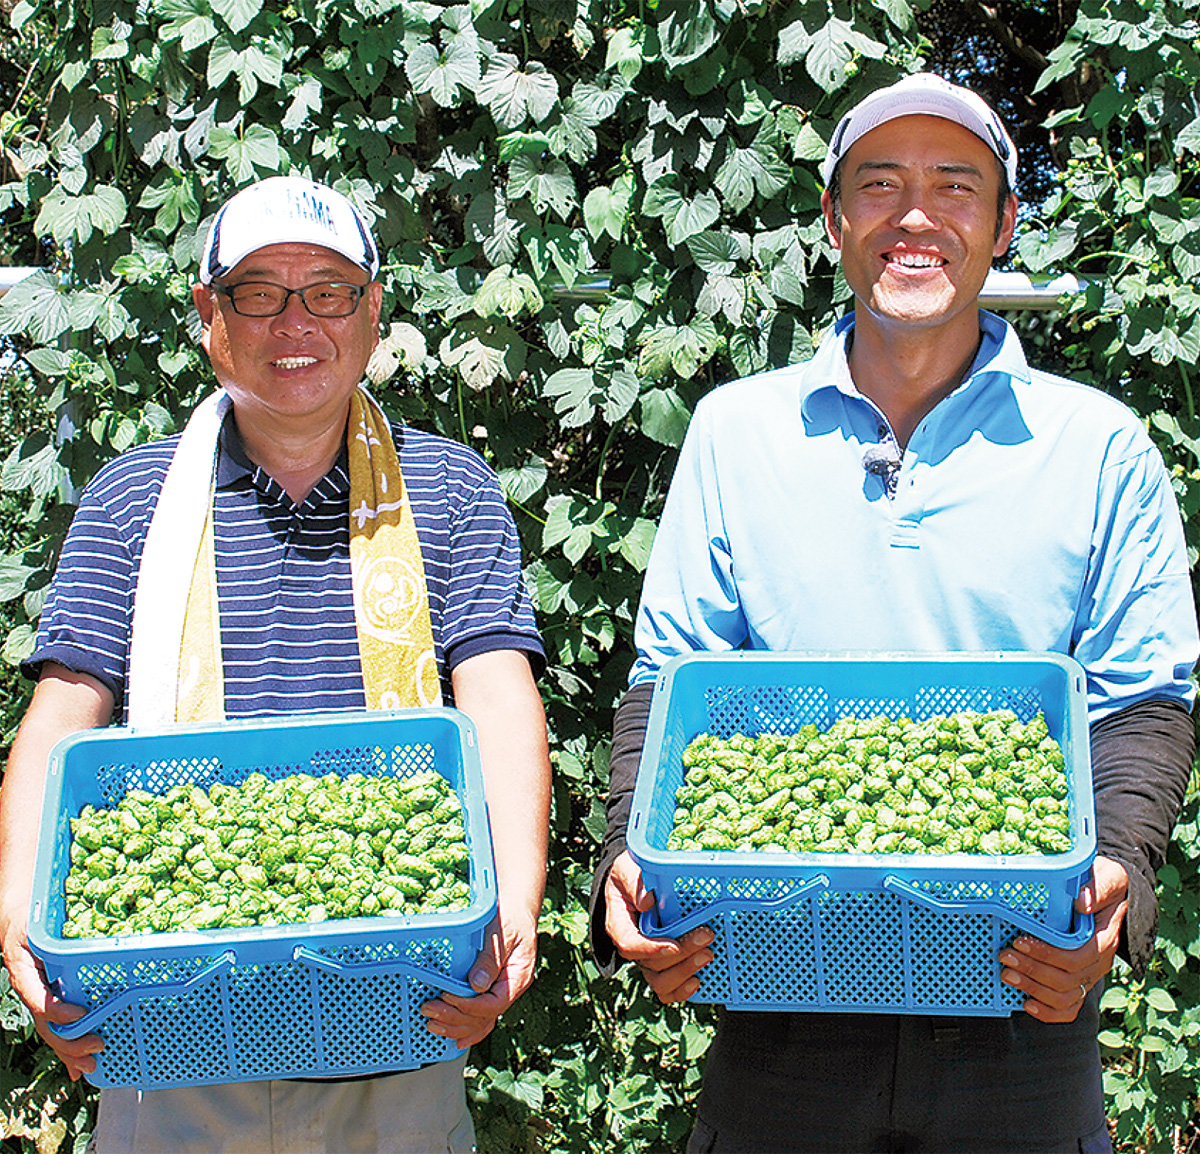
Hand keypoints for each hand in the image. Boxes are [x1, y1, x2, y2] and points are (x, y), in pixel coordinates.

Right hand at [0, 909, 101, 1080]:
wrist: (15, 919)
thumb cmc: (29, 921)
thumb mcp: (37, 926)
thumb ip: (52, 938)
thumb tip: (86, 937)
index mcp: (25, 972)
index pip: (37, 998)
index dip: (57, 1010)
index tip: (80, 1014)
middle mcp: (31, 990)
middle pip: (46, 1024)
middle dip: (70, 1041)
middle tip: (96, 1046)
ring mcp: (38, 997)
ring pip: (51, 1031)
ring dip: (70, 1051)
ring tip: (90, 1065)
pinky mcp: (47, 999)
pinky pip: (56, 1027)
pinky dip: (67, 1049)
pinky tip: (78, 1067)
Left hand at [420, 909, 536, 1048]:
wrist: (516, 908)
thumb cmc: (511, 917)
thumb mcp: (503, 934)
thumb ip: (491, 959)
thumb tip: (476, 985)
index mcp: (517, 978)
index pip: (493, 1004)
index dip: (468, 1006)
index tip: (446, 997)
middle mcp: (510, 990)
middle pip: (483, 1017)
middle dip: (454, 1018)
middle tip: (429, 1010)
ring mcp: (500, 992)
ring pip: (481, 1021)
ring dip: (456, 1026)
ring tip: (432, 1024)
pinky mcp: (490, 989)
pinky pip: (481, 1016)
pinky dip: (467, 1028)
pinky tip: (454, 1038)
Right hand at [604, 850, 713, 1003]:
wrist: (634, 882)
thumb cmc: (629, 875)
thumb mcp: (626, 869)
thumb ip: (635, 881)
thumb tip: (648, 900)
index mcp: (619, 924)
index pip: (628, 944)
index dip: (650, 950)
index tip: (672, 944)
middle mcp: (632, 945)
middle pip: (651, 964)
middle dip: (681, 955)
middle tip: (706, 936)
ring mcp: (646, 957)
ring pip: (659, 981)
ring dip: (685, 972)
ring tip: (707, 955)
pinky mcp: (661, 963)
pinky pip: (667, 988)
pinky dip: (682, 990)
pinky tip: (698, 981)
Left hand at [998, 855, 1128, 1022]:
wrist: (1113, 894)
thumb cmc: (1106, 884)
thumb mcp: (1108, 876)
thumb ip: (1097, 887)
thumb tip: (1080, 902)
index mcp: (1105, 939)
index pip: (1078, 956)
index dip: (1047, 953)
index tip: (1019, 940)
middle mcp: (1098, 962)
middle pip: (1067, 979)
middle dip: (1032, 970)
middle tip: (1004, 956)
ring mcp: (1089, 975)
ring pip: (1065, 997)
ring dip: (1033, 989)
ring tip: (1007, 974)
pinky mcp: (1079, 982)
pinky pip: (1069, 1009)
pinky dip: (1048, 1013)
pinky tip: (1027, 1004)